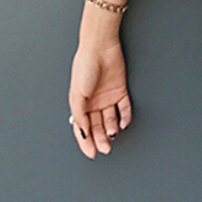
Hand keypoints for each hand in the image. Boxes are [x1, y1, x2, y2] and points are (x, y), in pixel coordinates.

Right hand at [68, 40, 131, 158]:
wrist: (100, 48)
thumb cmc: (84, 67)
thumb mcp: (77, 95)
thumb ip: (79, 115)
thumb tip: (83, 132)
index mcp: (80, 104)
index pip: (82, 128)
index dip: (86, 142)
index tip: (92, 153)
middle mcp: (94, 103)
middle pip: (97, 126)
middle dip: (100, 139)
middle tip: (105, 149)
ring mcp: (107, 97)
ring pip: (110, 119)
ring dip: (111, 129)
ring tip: (113, 135)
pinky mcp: (120, 90)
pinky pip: (124, 107)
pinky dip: (124, 117)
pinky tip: (123, 124)